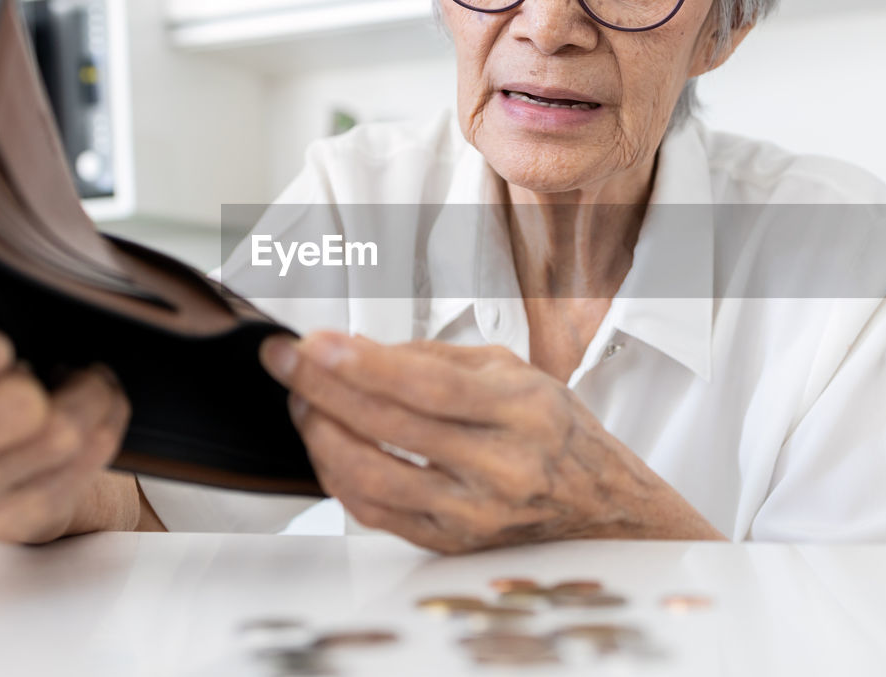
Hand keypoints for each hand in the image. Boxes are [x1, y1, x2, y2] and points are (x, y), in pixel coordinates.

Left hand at [260, 332, 722, 552]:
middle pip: (389, 429)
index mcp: (521, 412)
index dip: (361, 362)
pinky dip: (338, 476)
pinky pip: (374, 513)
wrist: (599, 505)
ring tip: (304, 401)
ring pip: (371, 479)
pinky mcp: (449, 543)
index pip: (425, 386)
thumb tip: (357, 348)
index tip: (314, 341)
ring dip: (321, 436)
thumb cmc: (554, 430)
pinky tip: (327, 444)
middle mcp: (499, 468)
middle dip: (322, 389)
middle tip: (286, 361)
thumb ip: (434, 359)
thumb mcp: (512, 371)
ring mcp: (472, 514)